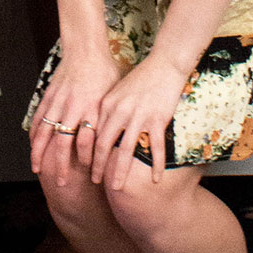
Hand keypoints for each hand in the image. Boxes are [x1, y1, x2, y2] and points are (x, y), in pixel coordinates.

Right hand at [29, 47, 120, 185]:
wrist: (85, 49)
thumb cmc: (104, 72)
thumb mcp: (112, 95)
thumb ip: (109, 118)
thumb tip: (114, 141)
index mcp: (90, 108)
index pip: (86, 141)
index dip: (88, 159)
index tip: (91, 174)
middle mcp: (72, 108)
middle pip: (62, 143)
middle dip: (61, 166)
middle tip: (61, 183)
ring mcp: (57, 102)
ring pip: (45, 133)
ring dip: (40, 154)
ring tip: (38, 169)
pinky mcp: (48, 96)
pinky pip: (38, 118)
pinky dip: (34, 134)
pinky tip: (33, 145)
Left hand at [92, 54, 188, 190]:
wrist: (164, 64)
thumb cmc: (142, 77)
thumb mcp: (119, 91)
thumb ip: (110, 110)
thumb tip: (102, 130)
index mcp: (107, 105)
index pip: (93, 134)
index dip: (89, 153)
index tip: (87, 166)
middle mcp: (119, 112)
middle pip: (104, 146)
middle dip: (98, 167)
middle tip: (96, 183)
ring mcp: (138, 117)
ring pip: (125, 151)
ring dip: (120, 172)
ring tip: (117, 189)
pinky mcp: (157, 120)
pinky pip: (155, 148)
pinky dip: (156, 165)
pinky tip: (156, 179)